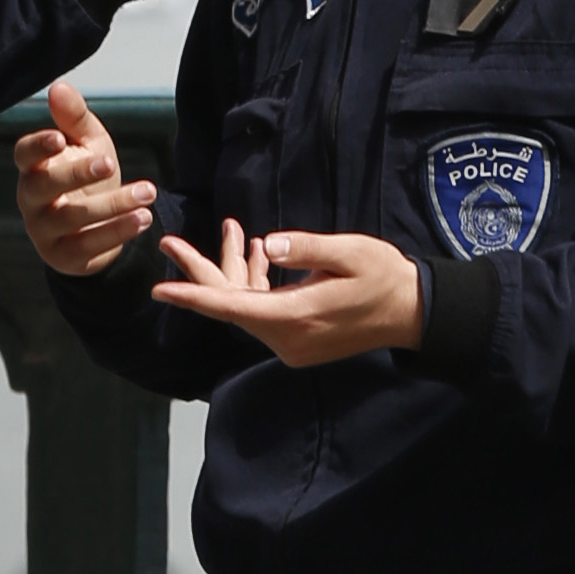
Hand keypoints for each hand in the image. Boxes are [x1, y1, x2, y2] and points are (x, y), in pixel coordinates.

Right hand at [15, 81, 155, 276]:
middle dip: (76, 174)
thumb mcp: (88, 144)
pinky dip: (117, 232)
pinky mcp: (64, 256)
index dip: (37, 147)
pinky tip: (143, 218)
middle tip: (110, 162)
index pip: (24, 154)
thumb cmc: (89, 176)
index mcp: (33, 167)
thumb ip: (74, 118)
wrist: (100, 226)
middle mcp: (31, 199)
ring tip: (147, 192)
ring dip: (112, 205)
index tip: (59, 139)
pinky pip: (88, 245)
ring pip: (71, 218)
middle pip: (43, 186)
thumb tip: (58, 86)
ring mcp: (43, 231)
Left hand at [154, 225, 422, 367]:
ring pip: (247, 307)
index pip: (232, 307)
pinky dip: (255, 284)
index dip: (193, 296)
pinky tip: (256, 252)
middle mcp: (287, 338)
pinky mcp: (300, 339)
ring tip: (231, 230)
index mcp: (295, 316)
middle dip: (202, 272)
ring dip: (235, 271)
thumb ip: (306, 248)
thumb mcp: (350, 253)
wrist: (414, 313)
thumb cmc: (386, 277)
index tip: (160, 289)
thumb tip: (266, 244)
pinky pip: (264, 311)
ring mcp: (293, 343)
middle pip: (232, 305)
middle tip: (169, 242)